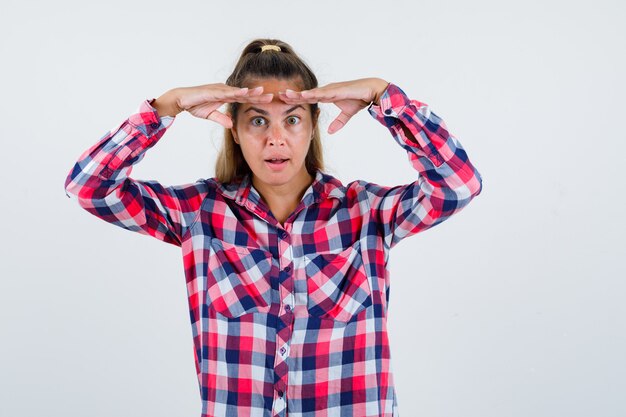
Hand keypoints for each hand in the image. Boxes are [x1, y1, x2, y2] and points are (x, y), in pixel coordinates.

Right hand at [152, 83, 273, 127]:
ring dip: (251, 92)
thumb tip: (230, 124)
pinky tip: (245, 91)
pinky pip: (227, 92)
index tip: (269, 102)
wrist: (180, 100)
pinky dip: (236, 91)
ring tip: (263, 92)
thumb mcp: (210, 115)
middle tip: (273, 96)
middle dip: (259, 95)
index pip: (244, 99)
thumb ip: (221, 119)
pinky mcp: (213, 91)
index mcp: (226, 96)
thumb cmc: (194, 105)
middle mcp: (225, 91)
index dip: (256, 100)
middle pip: (245, 93)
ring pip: (238, 91)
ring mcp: (220, 89)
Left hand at [277, 78, 388, 133]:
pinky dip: (312, 94)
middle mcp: (326, 91)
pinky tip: (303, 95)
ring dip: (298, 94)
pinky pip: (322, 92)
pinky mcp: (336, 89)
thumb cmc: (359, 99)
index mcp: (326, 95)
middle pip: (305, 94)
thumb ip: (338, 123)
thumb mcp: (346, 114)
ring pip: (310, 92)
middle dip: (291, 95)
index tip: (283, 101)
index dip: (295, 99)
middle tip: (277, 96)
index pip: (307, 98)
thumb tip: (330, 131)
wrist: (371, 91)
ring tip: (285, 95)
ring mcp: (330, 89)